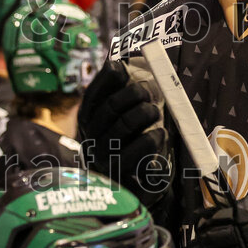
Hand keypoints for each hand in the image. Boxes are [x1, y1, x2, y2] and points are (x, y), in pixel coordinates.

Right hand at [78, 59, 169, 205]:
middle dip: (135, 94)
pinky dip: (154, 136)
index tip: (126, 69)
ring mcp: (105, 154)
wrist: (124, 184)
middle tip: (149, 91)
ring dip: (146, 113)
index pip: (94, 92)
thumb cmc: (121, 141)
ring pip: (126, 124)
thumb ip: (112, 92)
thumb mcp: (111, 117)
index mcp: (86, 118)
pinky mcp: (123, 170)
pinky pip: (141, 146)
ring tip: (155, 111)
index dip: (110, 78)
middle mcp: (91, 136)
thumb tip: (115, 63)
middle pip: (112, 106)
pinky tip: (160, 133)